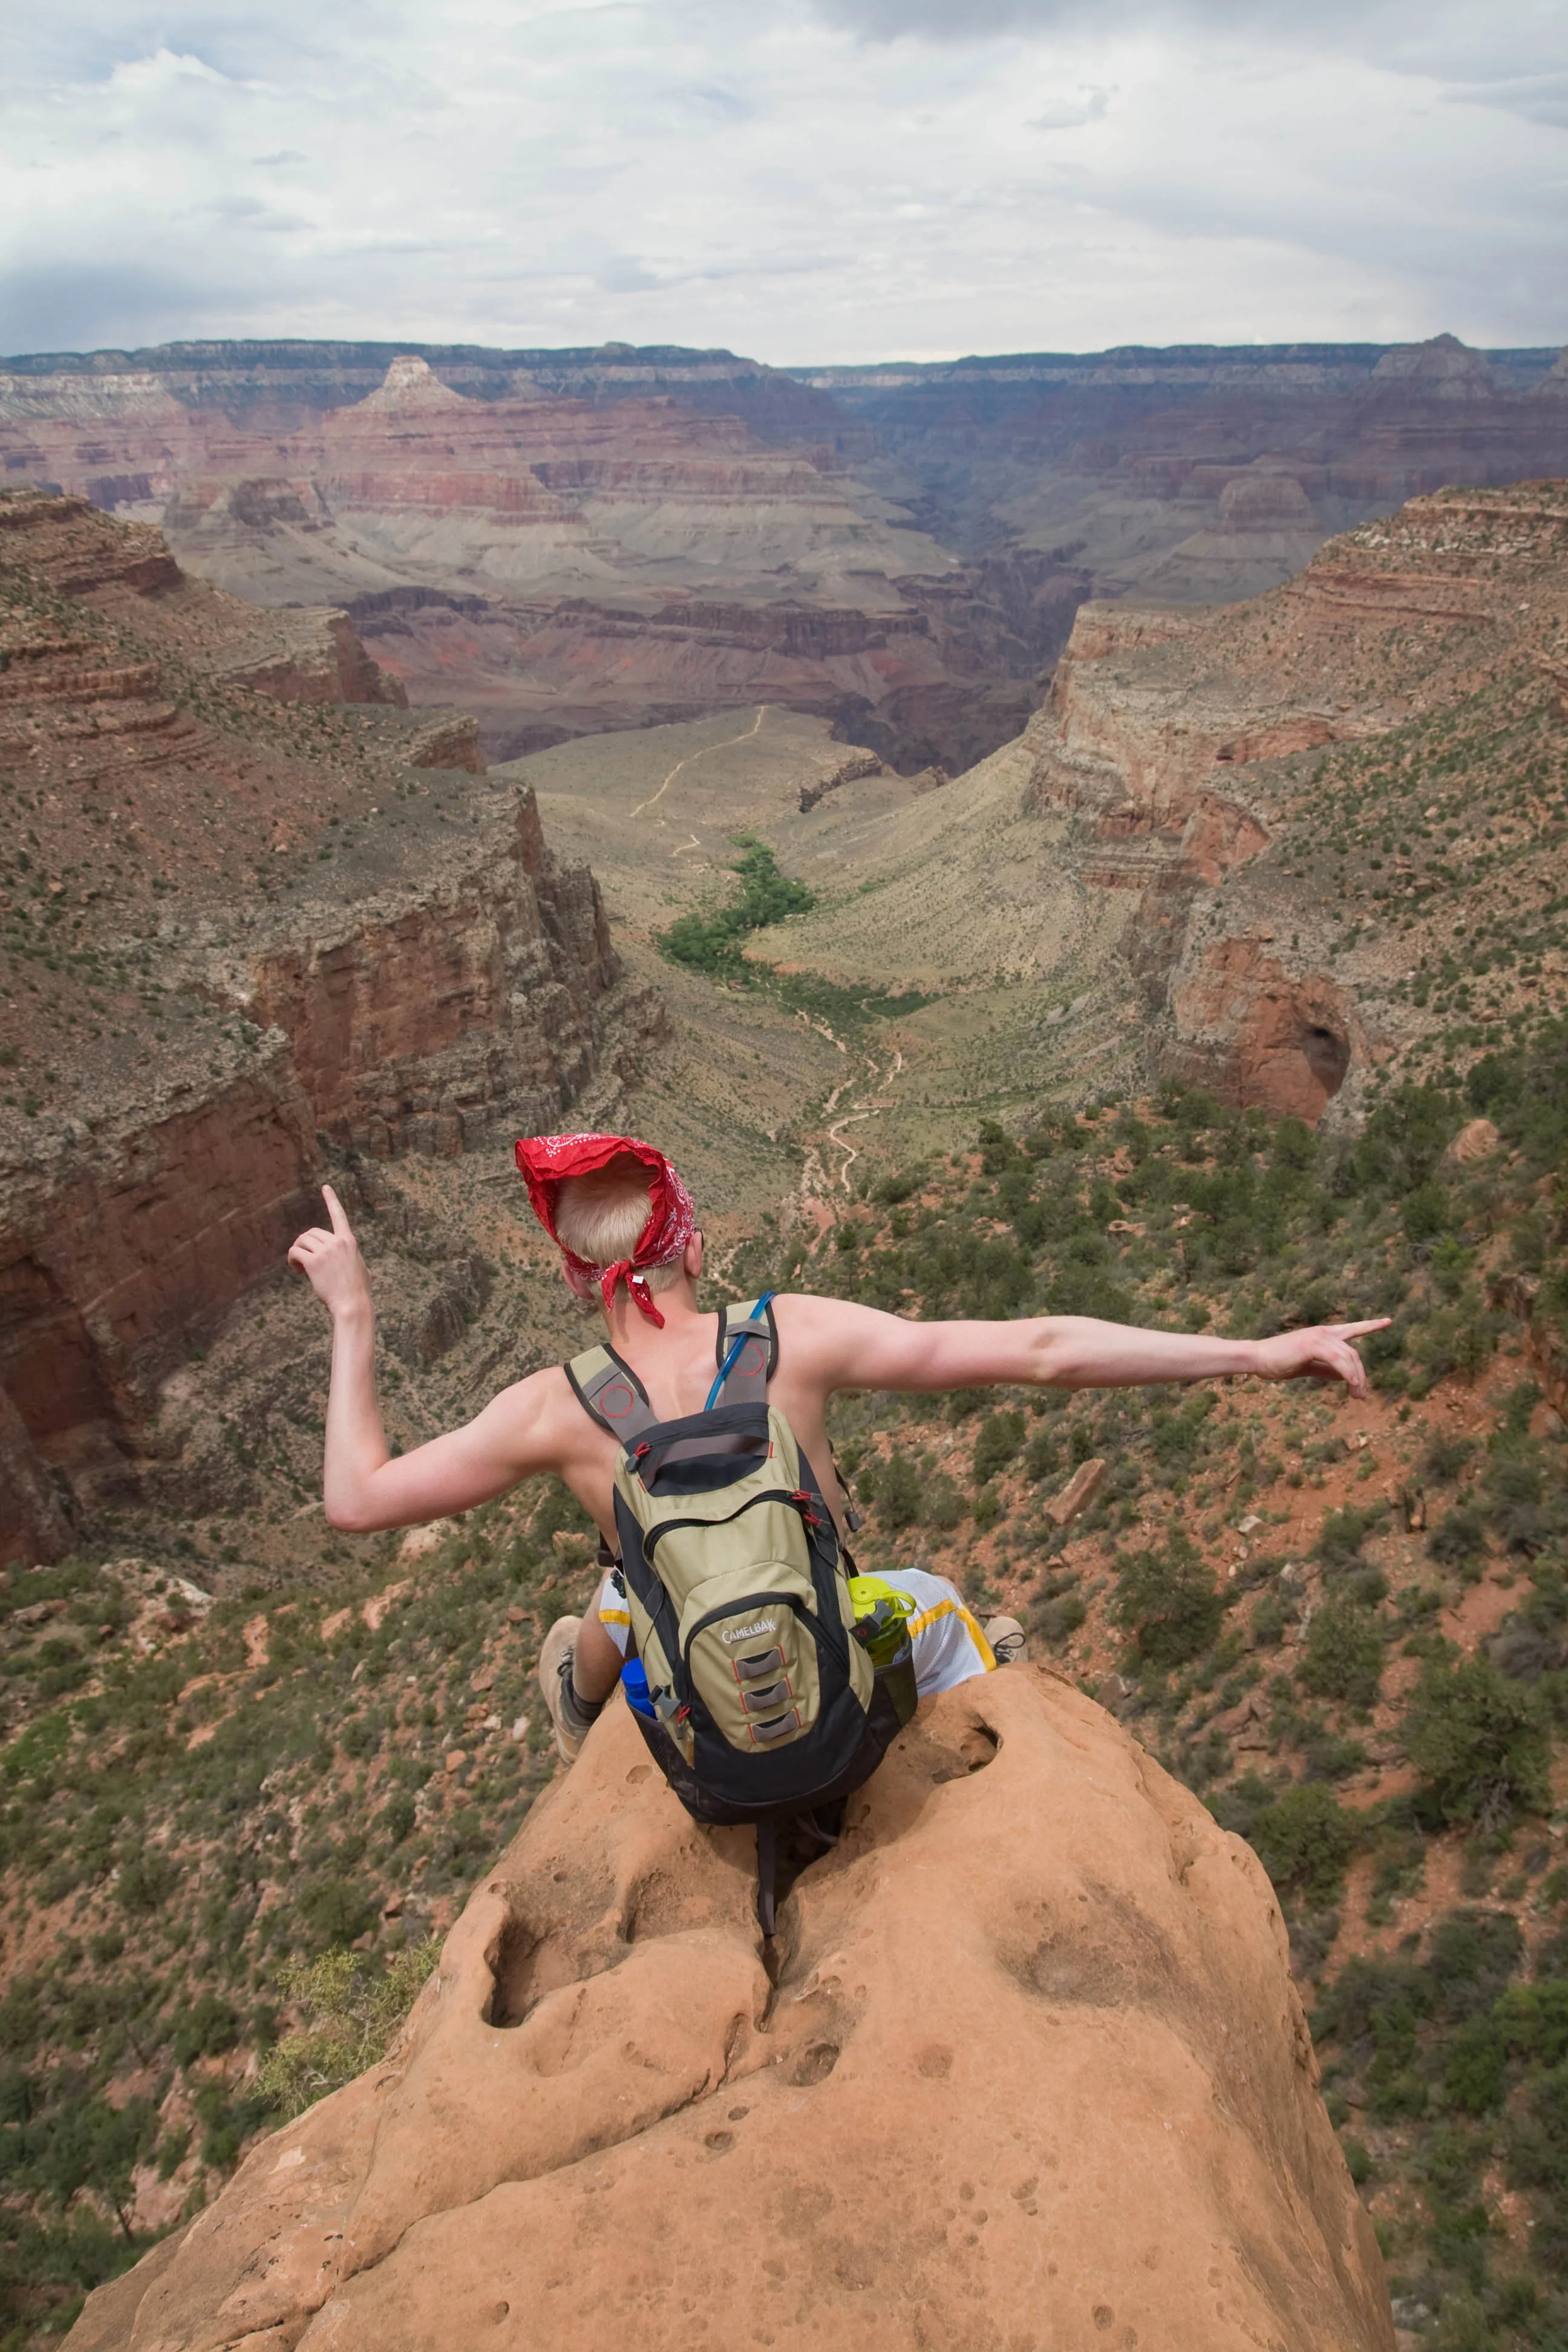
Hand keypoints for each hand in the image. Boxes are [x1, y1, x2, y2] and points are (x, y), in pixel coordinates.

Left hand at [287, 1185, 370, 1319]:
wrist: (352, 1304)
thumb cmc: (358, 1291)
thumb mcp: (362, 1269)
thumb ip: (355, 1259)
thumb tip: (355, 1264)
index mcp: (350, 1241)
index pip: (339, 1215)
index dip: (331, 1200)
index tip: (325, 1187)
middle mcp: (337, 1242)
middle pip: (312, 1233)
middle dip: (305, 1244)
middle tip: (304, 1262)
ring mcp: (325, 1252)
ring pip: (301, 1241)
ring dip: (297, 1252)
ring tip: (300, 1267)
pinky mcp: (313, 1263)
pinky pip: (295, 1253)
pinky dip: (292, 1260)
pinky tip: (297, 1270)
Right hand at [1252, 1319, 1388, 1397]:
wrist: (1258, 1358)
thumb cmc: (1279, 1362)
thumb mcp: (1308, 1367)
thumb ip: (1327, 1370)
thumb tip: (1345, 1377)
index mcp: (1323, 1335)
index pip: (1352, 1329)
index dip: (1371, 1325)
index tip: (1388, 1321)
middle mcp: (1323, 1332)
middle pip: (1353, 1353)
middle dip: (1361, 1375)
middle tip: (1362, 1396)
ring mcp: (1318, 1336)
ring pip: (1349, 1357)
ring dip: (1356, 1378)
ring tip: (1357, 1396)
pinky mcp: (1312, 1344)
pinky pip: (1338, 1359)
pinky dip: (1347, 1372)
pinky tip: (1351, 1384)